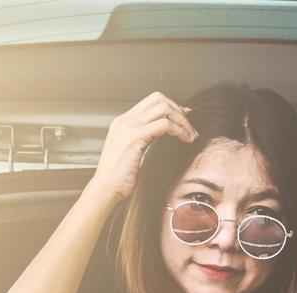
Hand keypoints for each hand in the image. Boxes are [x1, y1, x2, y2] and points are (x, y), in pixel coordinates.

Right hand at [84, 91, 198, 206]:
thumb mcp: (131, 152)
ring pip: (164, 108)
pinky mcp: (135, 138)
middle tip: (190, 128)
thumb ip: (142, 139)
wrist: (105, 189)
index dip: (172, 107)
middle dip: (179, 111)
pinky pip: (164, 124)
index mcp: (123, 122)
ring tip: (190, 135)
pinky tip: (184, 140)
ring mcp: (129, 127)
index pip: (151, 101)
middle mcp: (125, 120)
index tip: (184, 120)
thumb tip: (161, 133)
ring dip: (182, 120)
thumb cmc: (119, 178)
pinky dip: (179, 130)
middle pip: (158, 99)